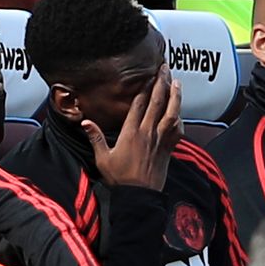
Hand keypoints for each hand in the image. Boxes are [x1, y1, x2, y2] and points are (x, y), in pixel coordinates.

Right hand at [82, 64, 182, 190]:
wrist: (139, 197)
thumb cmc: (120, 178)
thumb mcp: (103, 158)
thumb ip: (96, 137)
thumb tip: (84, 122)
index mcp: (131, 133)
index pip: (139, 105)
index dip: (144, 88)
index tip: (147, 75)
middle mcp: (148, 133)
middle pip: (157, 103)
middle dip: (161, 83)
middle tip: (164, 68)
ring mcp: (160, 141)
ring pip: (171, 113)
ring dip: (175, 96)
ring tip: (176, 82)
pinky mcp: (169, 149)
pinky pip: (178, 130)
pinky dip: (180, 118)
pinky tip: (179, 111)